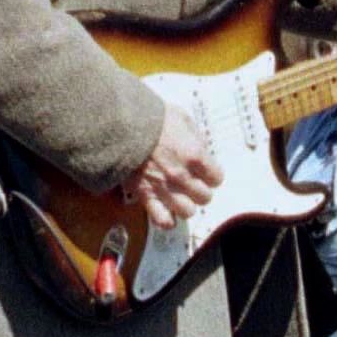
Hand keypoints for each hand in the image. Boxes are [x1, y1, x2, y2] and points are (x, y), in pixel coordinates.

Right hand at [122, 103, 223, 230]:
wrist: (120, 124)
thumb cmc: (149, 117)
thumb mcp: (181, 117)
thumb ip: (195, 136)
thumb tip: (200, 147)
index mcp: (194, 155)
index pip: (216, 178)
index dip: (211, 175)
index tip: (205, 171)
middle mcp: (182, 176)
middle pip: (204, 197)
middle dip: (200, 190)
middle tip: (192, 183)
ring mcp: (164, 187)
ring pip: (187, 211)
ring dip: (185, 205)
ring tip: (179, 197)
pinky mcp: (145, 194)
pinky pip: (162, 219)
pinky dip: (166, 220)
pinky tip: (166, 212)